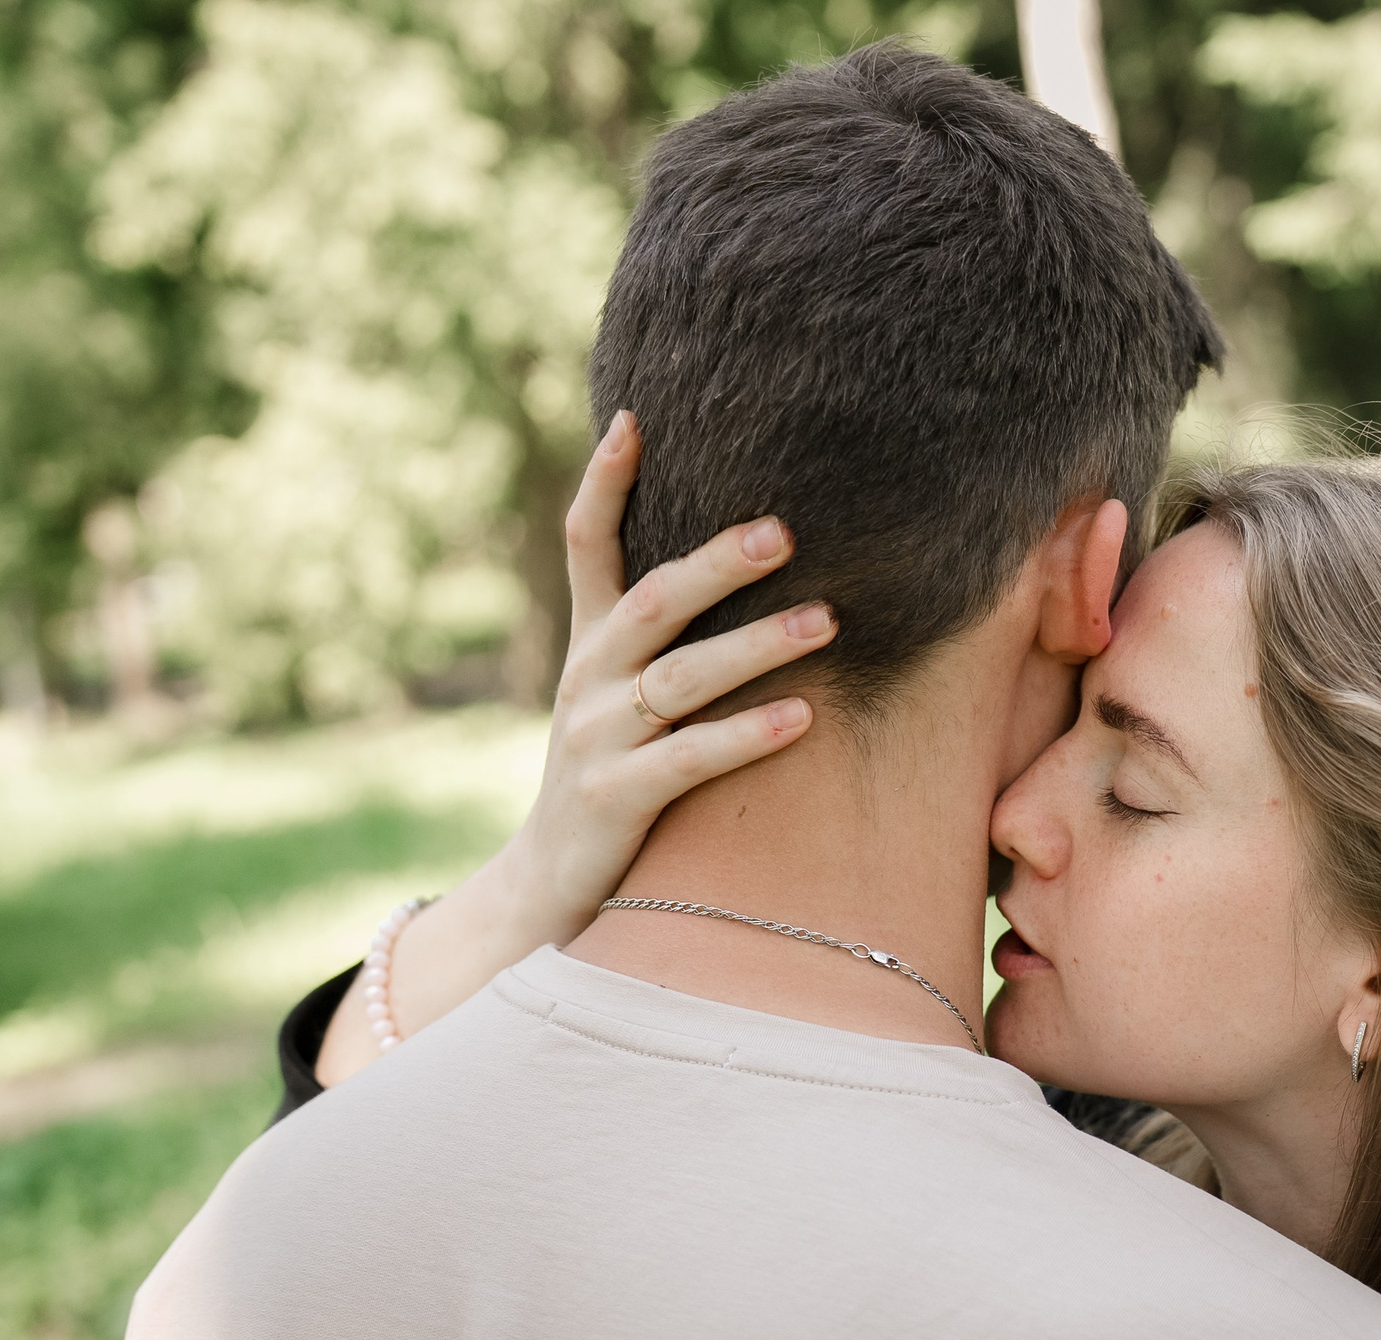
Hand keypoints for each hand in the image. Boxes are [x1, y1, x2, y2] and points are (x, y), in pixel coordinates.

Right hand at [509, 410, 833, 937]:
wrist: (552, 880)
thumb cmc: (614, 772)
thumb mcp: (622, 692)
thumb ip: (663, 634)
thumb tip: (739, 563)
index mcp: (593, 641)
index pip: (588, 543)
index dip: (606, 481)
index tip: (635, 418)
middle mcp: (588, 677)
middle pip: (654, 601)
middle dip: (718, 563)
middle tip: (786, 532)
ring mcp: (596, 738)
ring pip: (679, 678)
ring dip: (756, 647)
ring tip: (828, 623)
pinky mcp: (616, 798)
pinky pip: (689, 758)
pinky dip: (746, 735)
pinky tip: (804, 717)